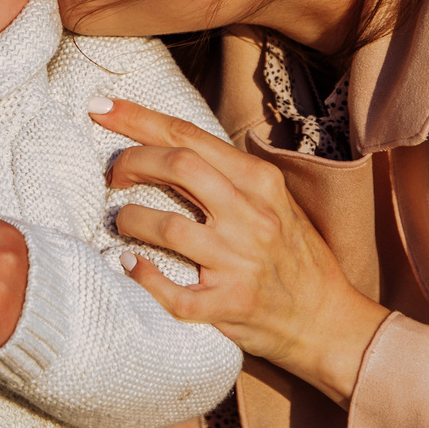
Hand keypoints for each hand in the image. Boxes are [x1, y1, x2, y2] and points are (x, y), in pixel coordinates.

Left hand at [93, 99, 387, 405]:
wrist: (328, 320)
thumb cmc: (293, 256)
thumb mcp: (273, 202)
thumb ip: (228, 176)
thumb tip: (166, 146)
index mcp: (261, 182)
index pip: (189, 136)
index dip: (137, 118)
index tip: (99, 107)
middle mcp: (252, 216)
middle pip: (178, 166)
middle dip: (131, 161)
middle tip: (112, 174)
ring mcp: (241, 262)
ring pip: (167, 226)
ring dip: (131, 219)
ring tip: (122, 222)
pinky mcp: (231, 305)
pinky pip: (175, 294)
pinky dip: (144, 278)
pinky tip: (129, 266)